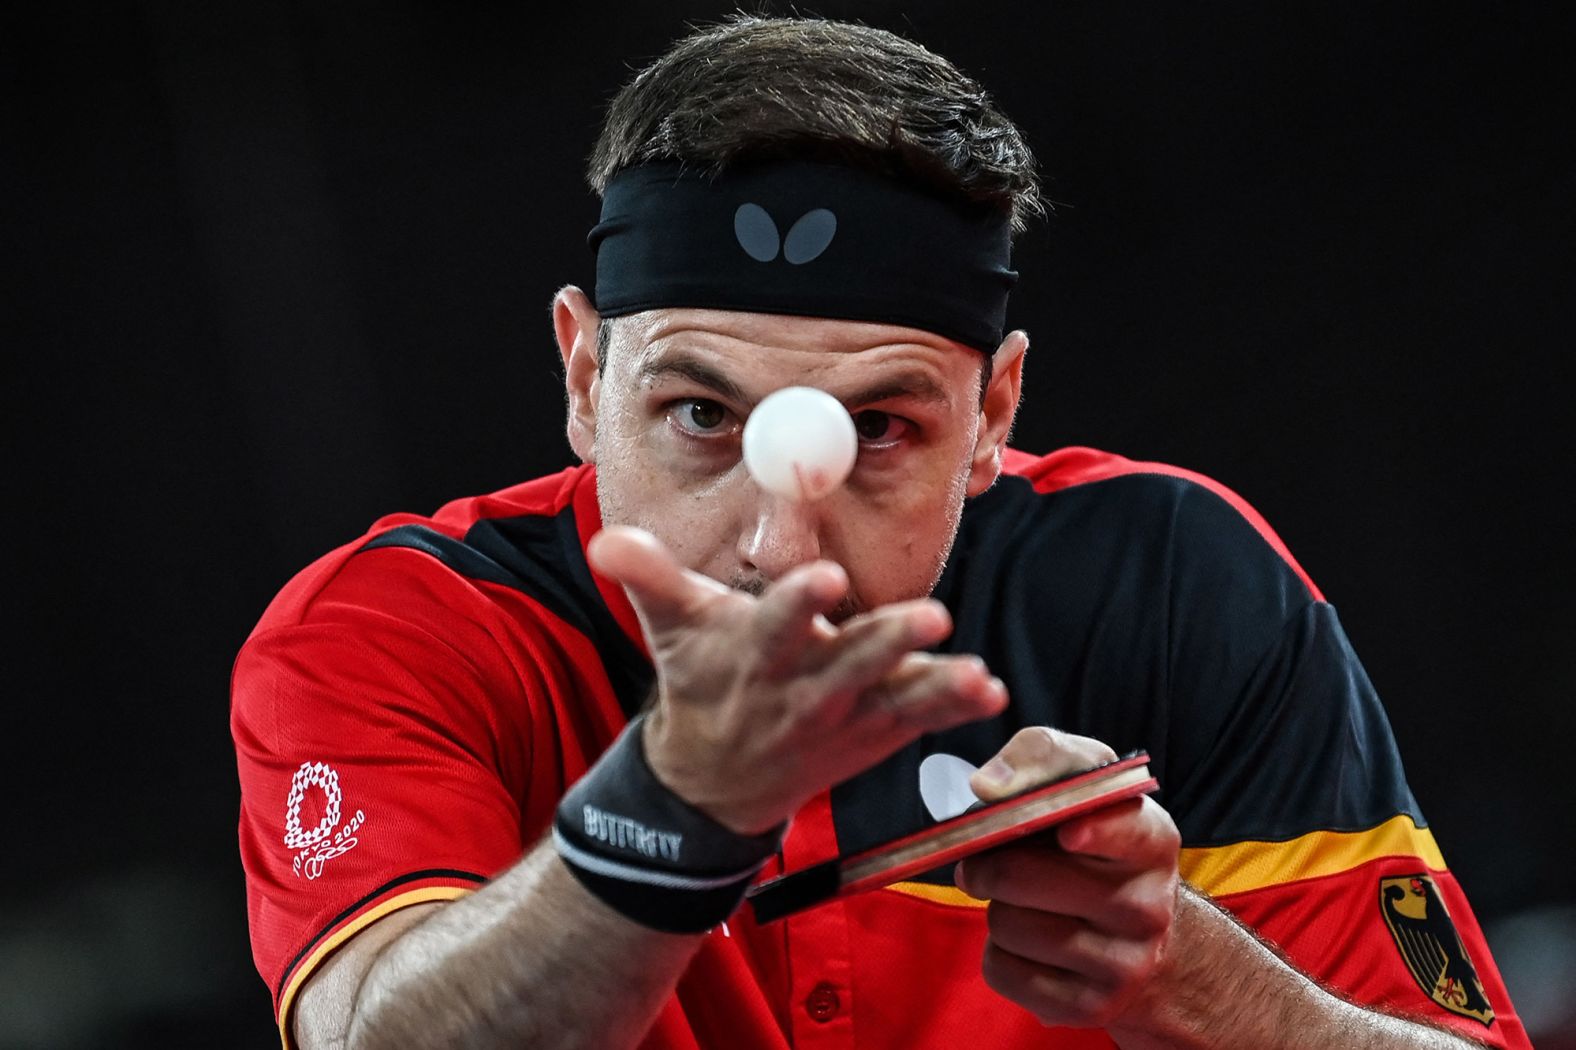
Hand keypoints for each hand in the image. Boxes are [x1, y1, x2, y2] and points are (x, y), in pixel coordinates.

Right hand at [586, 525, 1007, 833]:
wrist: (715, 775)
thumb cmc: (702, 677)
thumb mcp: (670, 626)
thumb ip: (648, 576)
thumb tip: (608, 539)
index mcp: (754, 654)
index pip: (773, 625)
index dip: (796, 603)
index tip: (821, 575)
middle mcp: (802, 689)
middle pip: (849, 664)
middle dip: (888, 643)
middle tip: (932, 616)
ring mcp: (845, 718)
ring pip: (894, 700)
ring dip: (938, 689)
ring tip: (978, 677)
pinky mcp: (876, 733)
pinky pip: (920, 722)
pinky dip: (954, 710)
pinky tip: (993, 693)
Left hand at [955, 727, 1180, 1029]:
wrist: (1135, 933)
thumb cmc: (1091, 839)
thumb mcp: (1084, 782)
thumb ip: (1041, 757)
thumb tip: (986, 785)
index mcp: (1152, 840)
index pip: (1126, 832)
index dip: (1093, 831)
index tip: (1067, 832)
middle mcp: (1148, 905)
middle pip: (1024, 876)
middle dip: (987, 862)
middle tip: (986, 857)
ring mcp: (1124, 964)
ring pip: (1008, 925)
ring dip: (995, 906)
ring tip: (1020, 899)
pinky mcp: (1089, 1007)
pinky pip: (1002, 970)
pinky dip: (997, 951)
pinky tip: (1026, 939)